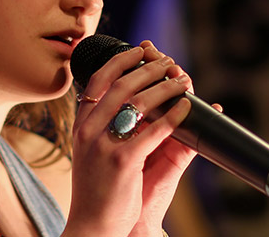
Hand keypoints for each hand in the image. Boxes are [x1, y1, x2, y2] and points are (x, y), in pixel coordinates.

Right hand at [65, 41, 199, 236]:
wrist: (93, 227)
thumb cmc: (99, 192)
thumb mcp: (95, 154)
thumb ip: (111, 127)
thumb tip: (139, 101)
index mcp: (82, 126)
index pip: (98, 81)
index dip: (120, 60)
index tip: (138, 50)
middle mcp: (89, 131)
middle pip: (121, 85)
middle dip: (149, 68)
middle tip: (168, 61)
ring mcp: (104, 145)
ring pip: (139, 102)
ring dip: (166, 86)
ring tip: (182, 80)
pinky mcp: (123, 161)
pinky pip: (155, 130)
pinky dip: (174, 115)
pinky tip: (186, 107)